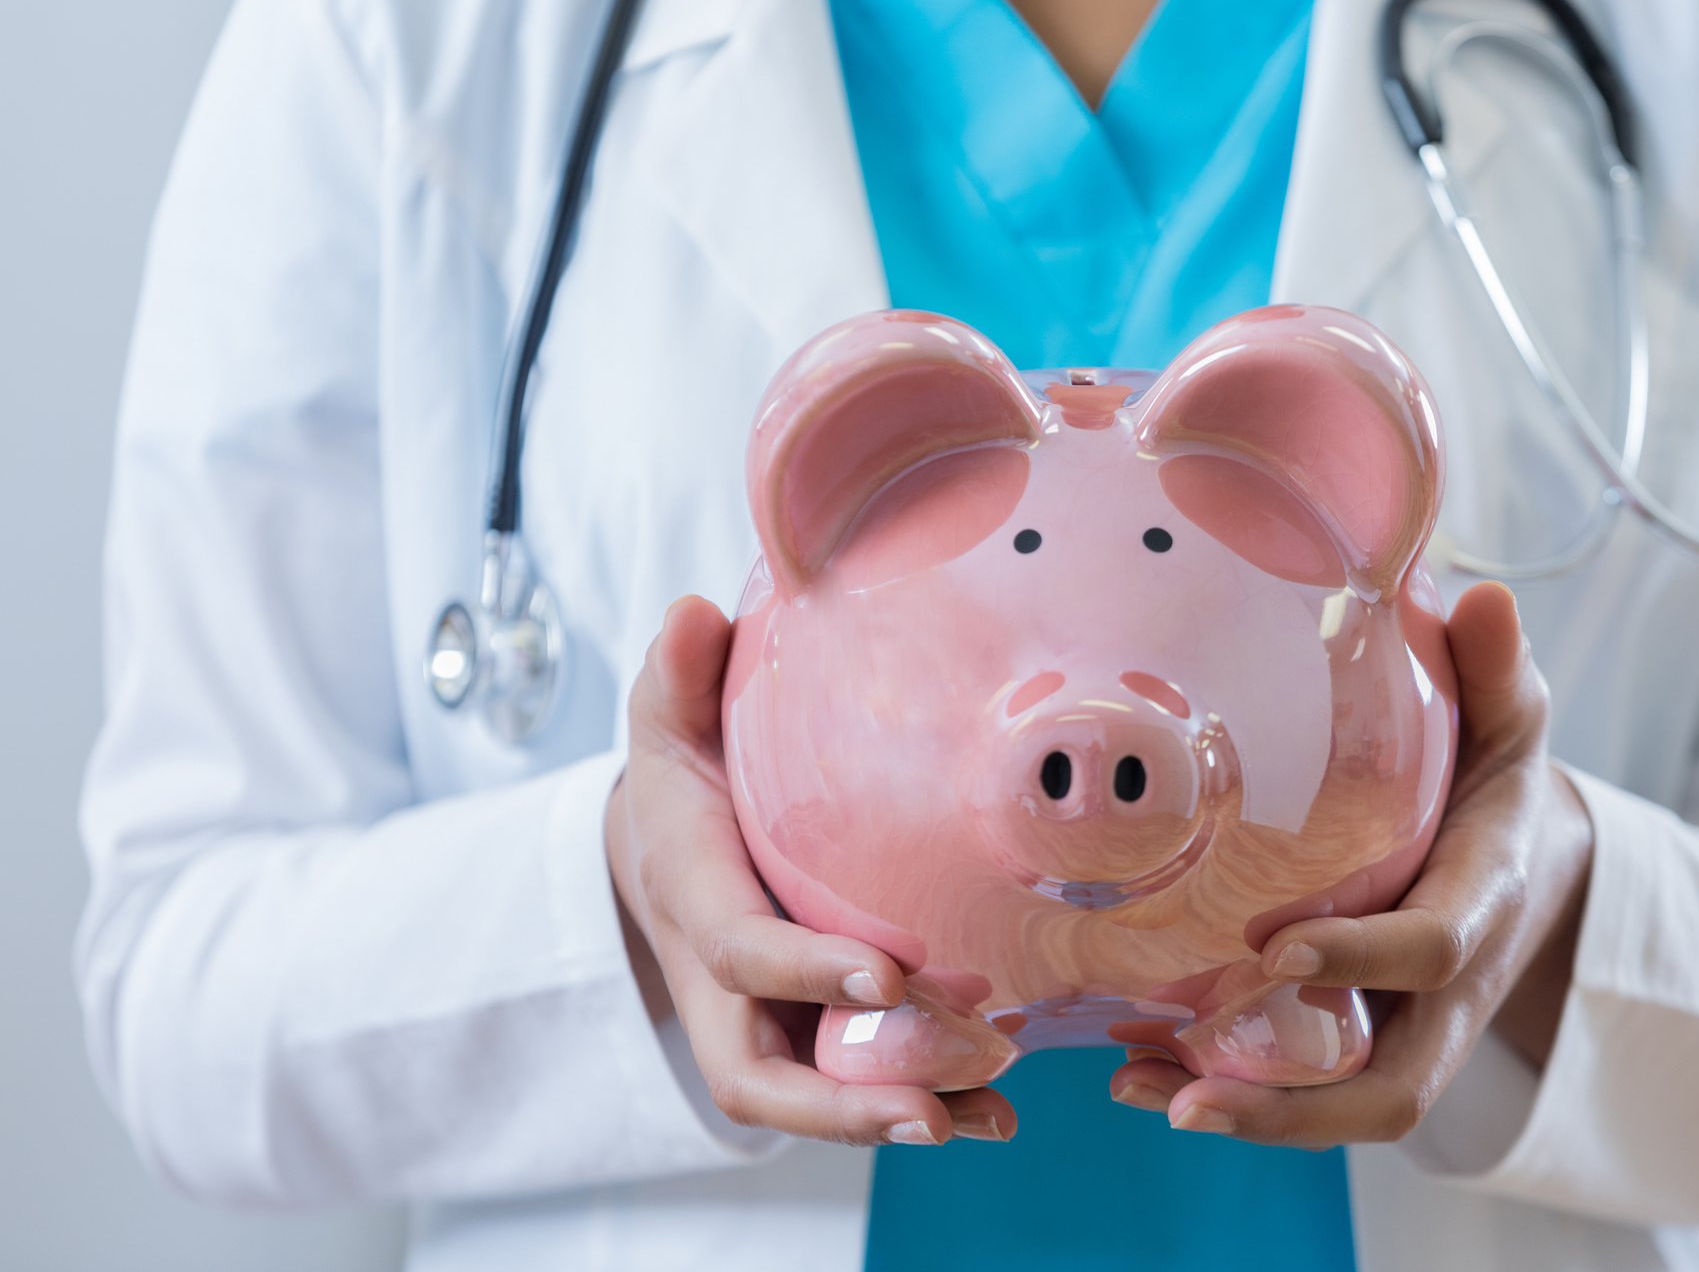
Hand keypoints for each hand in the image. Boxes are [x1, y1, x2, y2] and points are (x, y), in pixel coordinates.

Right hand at [606, 596, 1016, 1145]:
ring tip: (991, 1115)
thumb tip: (694, 614)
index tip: (887, 976)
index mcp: (694, 897)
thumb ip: (680, 673)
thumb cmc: (685, 772)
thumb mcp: (670, 716)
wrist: (670, 841)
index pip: (740, 952)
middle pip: (760, 1073)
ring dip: (894, 1116)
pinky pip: (855, 1089)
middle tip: (935, 1103)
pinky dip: (923, 1107)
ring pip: (812, 1099)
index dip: (805, 973)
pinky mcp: (810, 1034)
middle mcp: (720, 983)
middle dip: (841, 1102)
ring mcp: (764, 1019)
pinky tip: (997, 1116)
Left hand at [1108, 580, 1591, 1145]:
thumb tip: (1484, 595)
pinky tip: (1134, 1070)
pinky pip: (1301, 1089)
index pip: (1433, 949)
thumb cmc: (1499, 785)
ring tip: (1137, 1086)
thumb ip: (1497, 668)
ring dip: (1243, 1112)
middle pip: (1388, 1088)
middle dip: (1294, 1107)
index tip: (1280, 949)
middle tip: (1191, 1096)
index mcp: (1482, 903)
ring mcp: (1402, 1030)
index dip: (1364, 959)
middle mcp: (1445, 993)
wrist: (1528, 865)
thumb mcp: (1511, 722)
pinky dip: (1223, 1088)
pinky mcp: (1356, 1042)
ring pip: (1337, 1107)